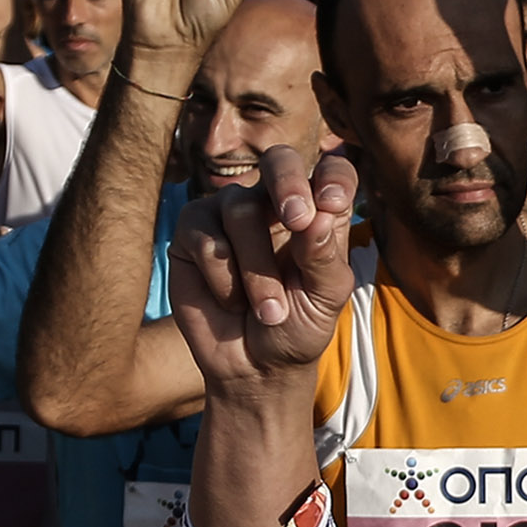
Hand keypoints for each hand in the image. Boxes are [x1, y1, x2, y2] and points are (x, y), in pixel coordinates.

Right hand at [168, 143, 363, 392]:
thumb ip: (324, 256)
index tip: (333, 203)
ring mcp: (229, 211)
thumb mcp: (324, 298)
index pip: (331, 172)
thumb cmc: (297, 327)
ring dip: (257, 269)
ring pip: (240, 209)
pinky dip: (222, 276)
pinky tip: (230, 301)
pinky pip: (205, 237)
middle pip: (279, 160)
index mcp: (316, 211)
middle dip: (287, 184)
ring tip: (268, 311)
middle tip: (297, 220)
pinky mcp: (193, 231)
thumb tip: (318, 216)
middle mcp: (272, 201)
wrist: (254, 367)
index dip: (334, 178)